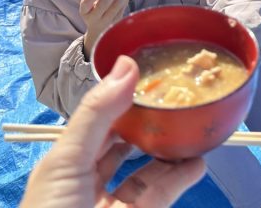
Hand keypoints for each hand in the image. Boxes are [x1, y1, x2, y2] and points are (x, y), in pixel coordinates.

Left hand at [20, 56, 205, 207]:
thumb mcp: (66, 163)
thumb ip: (97, 116)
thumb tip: (125, 66)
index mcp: (65, 165)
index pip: (95, 123)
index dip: (119, 100)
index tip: (147, 77)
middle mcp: (88, 184)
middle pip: (122, 147)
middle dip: (147, 124)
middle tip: (174, 101)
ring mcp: (114, 206)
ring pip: (147, 172)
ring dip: (170, 152)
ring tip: (190, 128)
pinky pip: (162, 195)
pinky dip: (181, 178)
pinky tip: (195, 163)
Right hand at [80, 0, 134, 55]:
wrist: (99, 32)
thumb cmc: (94, 12)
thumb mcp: (90, 5)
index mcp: (85, 12)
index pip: (86, 2)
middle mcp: (94, 19)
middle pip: (103, 4)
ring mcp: (106, 23)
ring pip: (116, 8)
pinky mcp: (116, 24)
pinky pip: (122, 9)